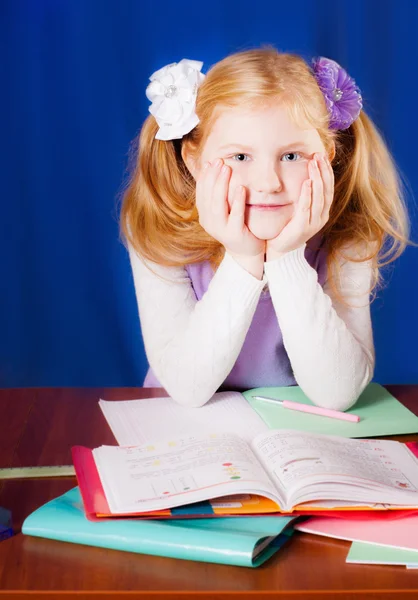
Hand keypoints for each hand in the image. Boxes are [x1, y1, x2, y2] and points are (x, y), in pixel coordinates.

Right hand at [196, 158, 264, 277]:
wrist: (246, 251)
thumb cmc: (237, 226)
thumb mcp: (225, 210)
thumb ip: (219, 195)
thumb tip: (216, 169)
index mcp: (204, 216)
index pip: (201, 193)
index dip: (205, 177)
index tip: (211, 162)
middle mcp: (209, 223)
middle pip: (208, 197)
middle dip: (213, 177)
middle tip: (220, 162)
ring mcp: (220, 230)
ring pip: (218, 206)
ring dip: (222, 186)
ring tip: (228, 170)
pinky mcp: (234, 234)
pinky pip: (235, 216)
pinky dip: (237, 201)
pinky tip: (241, 188)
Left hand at [266, 153, 333, 261]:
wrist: (280, 248)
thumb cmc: (288, 226)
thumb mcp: (299, 209)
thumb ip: (305, 195)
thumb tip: (305, 175)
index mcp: (322, 211)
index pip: (329, 187)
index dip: (327, 171)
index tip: (323, 156)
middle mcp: (321, 216)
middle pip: (327, 190)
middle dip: (323, 171)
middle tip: (318, 155)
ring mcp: (313, 223)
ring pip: (320, 197)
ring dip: (317, 179)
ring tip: (313, 164)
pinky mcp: (303, 228)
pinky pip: (306, 208)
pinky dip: (308, 195)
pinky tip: (307, 182)